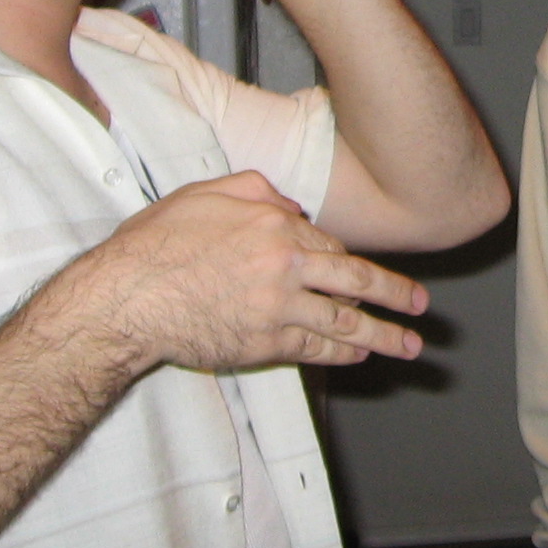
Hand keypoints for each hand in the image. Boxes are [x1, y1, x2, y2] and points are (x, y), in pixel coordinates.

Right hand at [49, 171, 429, 376]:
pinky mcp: (261, 345)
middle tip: (421, 308)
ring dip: (381, 336)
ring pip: (342, 324)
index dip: (354, 263)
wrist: (125, 299)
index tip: (373, 276)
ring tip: (409, 346)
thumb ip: (257, 191)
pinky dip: (340, 353)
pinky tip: (358, 356)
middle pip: (355, 284)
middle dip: (395, 297)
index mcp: (276, 228)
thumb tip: (292, 206)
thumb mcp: (207, 193)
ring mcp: (276, 309)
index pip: (331, 247)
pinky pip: (312, 349)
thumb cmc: (158, 244)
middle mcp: (285, 269)